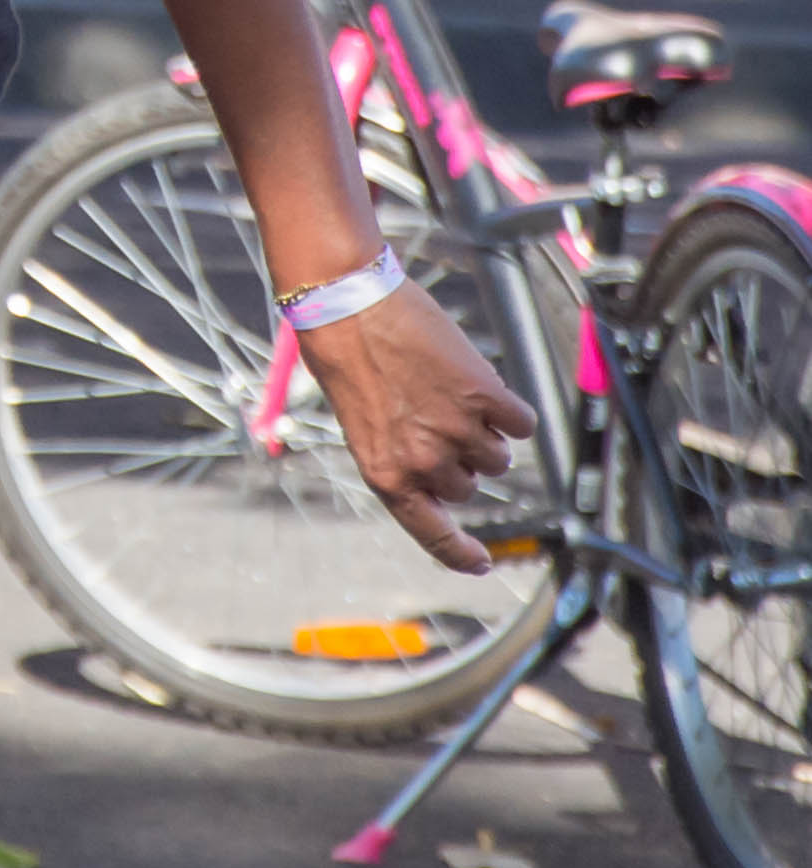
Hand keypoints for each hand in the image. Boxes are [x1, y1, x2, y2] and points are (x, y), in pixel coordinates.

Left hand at [291, 283, 543, 572]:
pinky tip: (476, 384)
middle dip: (459, 461)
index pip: (432, 533)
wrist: (347, 304)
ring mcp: (457, 430)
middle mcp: (423, 462)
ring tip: (445, 396)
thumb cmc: (346, 360)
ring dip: (483, 433)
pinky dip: (508, 409)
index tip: (481, 563)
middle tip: (430, 420)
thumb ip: (403, 458)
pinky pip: (521, 423)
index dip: (460, 553)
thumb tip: (450, 477)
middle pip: (469, 486)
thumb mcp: (365, 426)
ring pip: (498, 457)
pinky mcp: (485, 396)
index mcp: (386, 475)